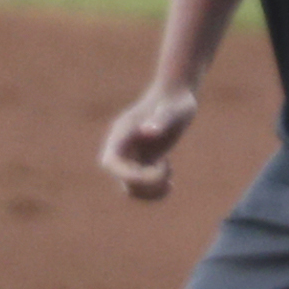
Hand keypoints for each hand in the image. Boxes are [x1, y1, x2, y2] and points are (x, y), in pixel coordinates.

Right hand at [98, 82, 199, 201]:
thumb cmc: (175, 100)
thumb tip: (147, 131)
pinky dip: (154, 191)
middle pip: (122, 180)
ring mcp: (132, 156)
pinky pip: (141, 187)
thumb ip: (160, 119)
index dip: (129, 175)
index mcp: (122, 133)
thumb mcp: (173, 110)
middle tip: (168, 168)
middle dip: (146, 184)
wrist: (177, 95)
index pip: (111, 163)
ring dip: (150, 192)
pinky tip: (170, 182)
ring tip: (169, 180)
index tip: (156, 170)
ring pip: (131, 188)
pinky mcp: (142, 162)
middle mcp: (123, 147)